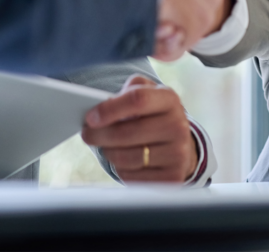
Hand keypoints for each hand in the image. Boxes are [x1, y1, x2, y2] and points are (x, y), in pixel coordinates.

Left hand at [81, 75, 197, 182]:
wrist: (181, 144)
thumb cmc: (154, 115)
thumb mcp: (148, 94)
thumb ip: (130, 89)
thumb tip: (105, 104)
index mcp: (170, 99)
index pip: (137, 99)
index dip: (110, 108)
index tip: (90, 117)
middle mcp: (178, 126)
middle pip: (127, 132)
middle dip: (100, 134)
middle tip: (87, 134)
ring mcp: (177, 154)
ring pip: (127, 157)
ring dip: (108, 152)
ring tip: (104, 146)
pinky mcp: (171, 177)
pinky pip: (132, 176)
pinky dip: (120, 169)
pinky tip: (121, 160)